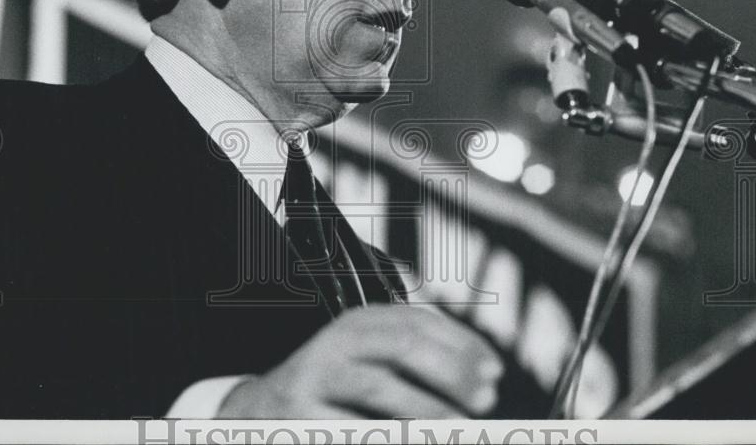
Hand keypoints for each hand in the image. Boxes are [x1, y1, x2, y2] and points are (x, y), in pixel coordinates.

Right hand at [216, 305, 503, 417]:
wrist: (260, 412)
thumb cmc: (334, 388)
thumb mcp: (369, 359)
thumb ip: (416, 358)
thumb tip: (481, 378)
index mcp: (360, 322)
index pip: (418, 321)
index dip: (461, 345)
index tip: (494, 372)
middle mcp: (337, 341)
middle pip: (403, 345)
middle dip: (451, 372)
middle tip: (485, 401)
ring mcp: (317, 376)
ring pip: (380, 387)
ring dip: (427, 410)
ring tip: (459, 429)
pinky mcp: (302, 413)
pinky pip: (354, 427)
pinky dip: (389, 436)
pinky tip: (411, 441)